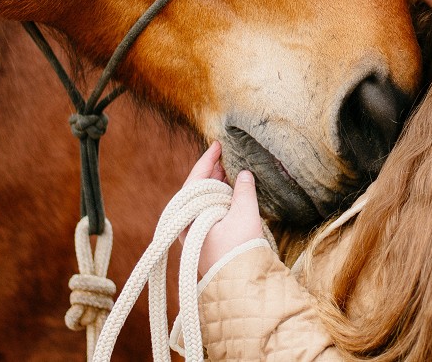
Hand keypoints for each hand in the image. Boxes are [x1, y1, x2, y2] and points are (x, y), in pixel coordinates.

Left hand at [182, 142, 265, 274]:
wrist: (241, 286)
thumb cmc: (240, 251)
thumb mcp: (245, 215)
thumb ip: (244, 190)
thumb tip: (243, 173)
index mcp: (189, 218)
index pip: (194, 181)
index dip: (206, 161)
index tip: (217, 144)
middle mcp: (187, 226)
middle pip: (195, 190)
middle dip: (210, 172)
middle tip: (224, 156)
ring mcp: (195, 235)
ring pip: (201, 201)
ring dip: (215, 185)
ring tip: (228, 170)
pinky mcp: (205, 241)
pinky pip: (207, 212)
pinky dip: (218, 199)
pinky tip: (229, 193)